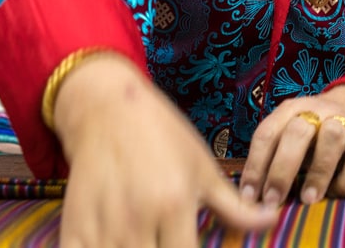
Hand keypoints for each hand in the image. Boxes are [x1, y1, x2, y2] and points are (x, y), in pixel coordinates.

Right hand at [52, 54, 278, 247]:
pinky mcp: (72, 231)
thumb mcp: (204, 168)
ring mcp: (102, 228)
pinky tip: (117, 247)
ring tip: (150, 242)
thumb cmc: (164, 137)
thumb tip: (272, 220)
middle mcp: (137, 220)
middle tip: (169, 242)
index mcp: (174, 205)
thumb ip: (234, 206)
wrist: (107, 110)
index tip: (190, 247)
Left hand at [240, 85, 344, 208]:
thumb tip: (254, 197)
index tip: (249, 196)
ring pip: (331, 138)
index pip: (267, 133)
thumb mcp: (290, 134)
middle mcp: (317, 111)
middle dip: (283, 169)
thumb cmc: (314, 133)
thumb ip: (274, 157)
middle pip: (297, 132)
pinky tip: (335, 193)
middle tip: (273, 200)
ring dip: (318, 172)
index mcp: (291, 110)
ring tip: (308, 199)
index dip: (256, 166)